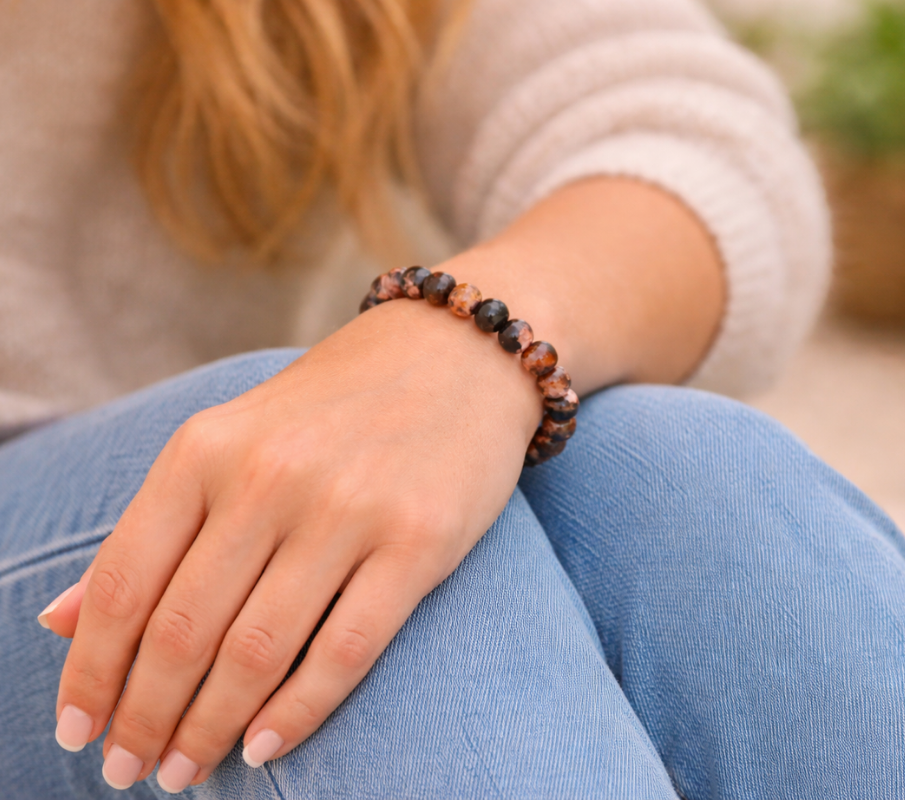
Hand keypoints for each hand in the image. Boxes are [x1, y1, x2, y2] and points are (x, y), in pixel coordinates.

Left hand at [42, 295, 539, 791]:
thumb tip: (58, 621)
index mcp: (206, 448)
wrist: (455, 353)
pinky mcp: (418, 541)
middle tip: (132, 773)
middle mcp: (269, 476)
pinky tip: (264, 747)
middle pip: (183, 630)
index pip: (126, 583)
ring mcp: (348, 508)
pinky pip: (344, 651)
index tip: (80, 732)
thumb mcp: (229, 440)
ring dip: (208, 729)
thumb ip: (153, 528)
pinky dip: (297, 713)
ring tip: (186, 772)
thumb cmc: (333, 407)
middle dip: (146, 718)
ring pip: (256, 652)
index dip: (92, 672)